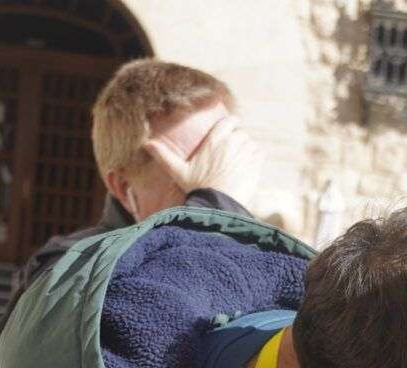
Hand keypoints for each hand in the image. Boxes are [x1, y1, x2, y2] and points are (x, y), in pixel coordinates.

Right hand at [144, 115, 262, 205]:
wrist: (217, 205)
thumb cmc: (198, 189)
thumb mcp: (178, 171)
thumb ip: (164, 156)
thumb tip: (146, 143)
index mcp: (213, 140)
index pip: (229, 121)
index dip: (232, 125)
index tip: (231, 132)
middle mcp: (230, 143)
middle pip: (241, 133)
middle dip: (239, 141)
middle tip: (234, 155)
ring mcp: (244, 152)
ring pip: (251, 143)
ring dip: (248, 151)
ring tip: (241, 163)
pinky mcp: (255, 164)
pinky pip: (260, 153)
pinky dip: (257, 158)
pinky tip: (250, 167)